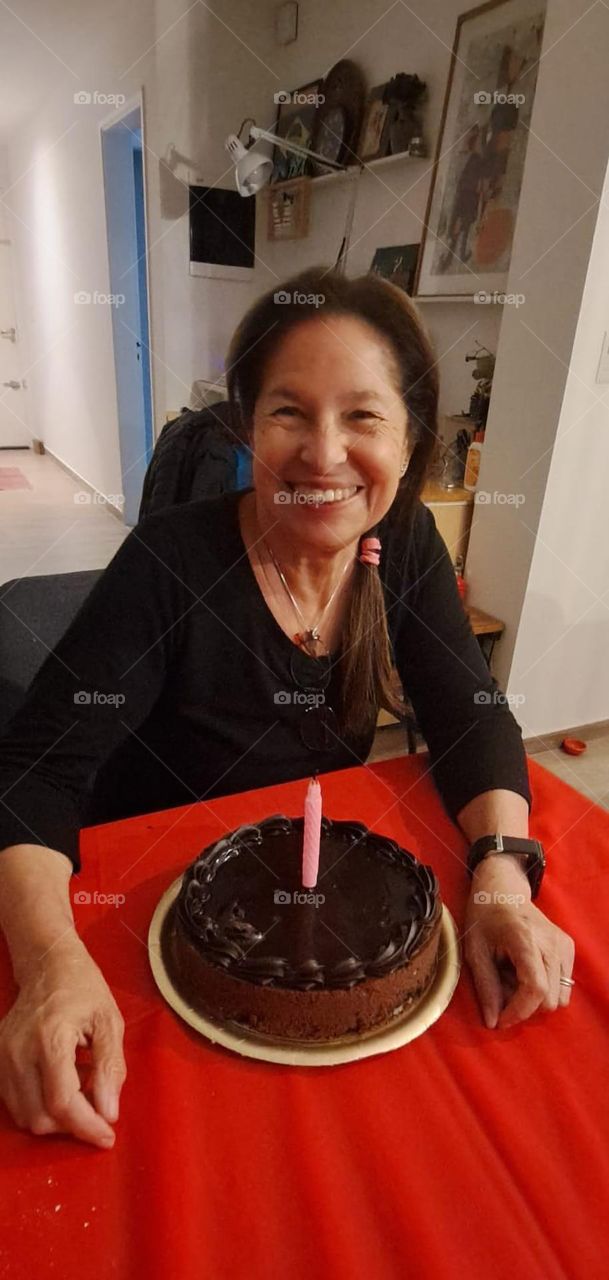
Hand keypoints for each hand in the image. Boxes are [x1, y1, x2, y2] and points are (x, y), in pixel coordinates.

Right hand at [0, 935, 125, 1146]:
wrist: (47, 966)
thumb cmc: (84, 991)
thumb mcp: (109, 1022)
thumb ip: (111, 1068)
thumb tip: (108, 1112)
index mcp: (50, 1039)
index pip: (63, 1102)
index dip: (87, 1126)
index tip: (108, 1136)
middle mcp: (18, 1052)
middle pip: (41, 1117)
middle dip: (73, 1124)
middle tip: (98, 1108)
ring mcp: (2, 1058)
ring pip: (26, 1117)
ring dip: (56, 1118)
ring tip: (81, 1090)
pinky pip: (15, 1104)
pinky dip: (40, 1107)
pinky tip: (60, 1085)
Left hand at [464, 874, 574, 1029]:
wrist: (503, 892)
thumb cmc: (484, 918)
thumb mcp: (475, 951)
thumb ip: (485, 987)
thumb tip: (493, 1023)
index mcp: (525, 939)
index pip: (535, 988)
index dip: (519, 1011)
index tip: (500, 1020)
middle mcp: (551, 943)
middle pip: (549, 1000)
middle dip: (524, 1007)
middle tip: (501, 990)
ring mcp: (563, 946)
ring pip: (559, 998)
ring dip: (535, 1000)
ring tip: (513, 979)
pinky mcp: (568, 949)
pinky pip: (562, 986)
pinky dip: (544, 989)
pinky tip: (525, 972)